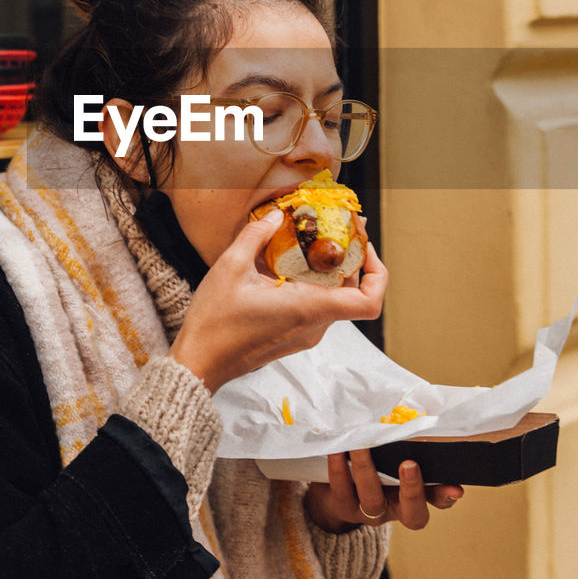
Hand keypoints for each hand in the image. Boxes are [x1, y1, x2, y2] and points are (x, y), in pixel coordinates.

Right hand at [169, 209, 387, 393]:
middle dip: (349, 258)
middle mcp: (314, 325)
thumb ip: (256, 235)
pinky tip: (286, 264)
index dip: (378, 273)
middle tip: (336, 227)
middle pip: (351, 292)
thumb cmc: (215, 322)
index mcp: (309, 309)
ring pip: (333, 298)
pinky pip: (315, 306)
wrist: (199, 363)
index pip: (369, 302)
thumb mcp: (231, 267)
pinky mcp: (292, 336)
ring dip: (328, 270)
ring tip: (308, 241)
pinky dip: (311, 283)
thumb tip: (275, 215)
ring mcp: (305, 334)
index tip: (364, 247)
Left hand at [304, 449, 463, 533]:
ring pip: (373, 499)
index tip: (456, 488)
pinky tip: (338, 450)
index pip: (438, 500)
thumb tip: (416, 415)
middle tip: (409, 463)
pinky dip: (339, 468)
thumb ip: (406, 443)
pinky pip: (342, 491)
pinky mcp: (343, 507)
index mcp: (413, 496)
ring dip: (367, 470)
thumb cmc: (371, 462)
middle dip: (412, 489)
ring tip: (361, 445)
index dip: (447, 496)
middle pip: (412, 513)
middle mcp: (395, 509)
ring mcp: (369, 512)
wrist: (333, 490)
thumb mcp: (390, 455)